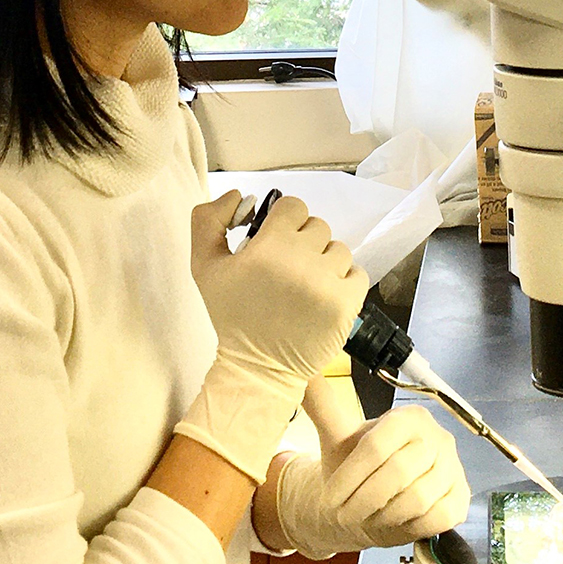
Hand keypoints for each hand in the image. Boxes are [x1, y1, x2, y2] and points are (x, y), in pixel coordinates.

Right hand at [174, 190, 368, 484]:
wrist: (257, 368)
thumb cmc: (232, 316)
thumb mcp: (204, 266)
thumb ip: (209, 221)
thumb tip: (236, 195)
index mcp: (269, 246)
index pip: (294, 207)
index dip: (284, 223)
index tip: (275, 244)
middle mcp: (302, 260)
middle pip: (318, 227)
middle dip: (303, 243)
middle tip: (287, 270)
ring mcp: (328, 283)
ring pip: (338, 250)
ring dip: (325, 263)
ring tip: (306, 286)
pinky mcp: (347, 304)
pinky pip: (358, 274)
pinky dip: (345, 282)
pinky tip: (324, 296)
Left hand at [275, 404, 470, 558]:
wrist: (381, 500)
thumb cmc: (359, 469)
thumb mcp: (338, 437)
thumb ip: (322, 404)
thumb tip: (305, 371)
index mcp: (408, 418)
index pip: (376, 446)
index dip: (349, 477)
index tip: (330, 498)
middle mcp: (438, 437)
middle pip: (396, 474)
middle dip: (363, 501)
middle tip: (344, 513)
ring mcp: (454, 468)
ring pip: (415, 500)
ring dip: (383, 515)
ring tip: (366, 517)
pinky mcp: (461, 499)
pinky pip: (434, 519)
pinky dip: (408, 526)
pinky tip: (393, 521)